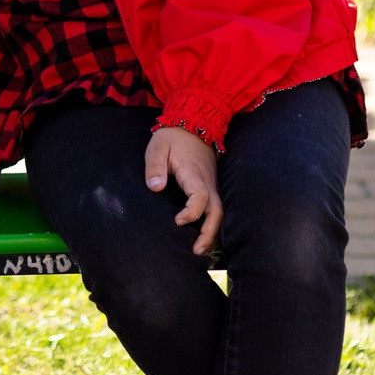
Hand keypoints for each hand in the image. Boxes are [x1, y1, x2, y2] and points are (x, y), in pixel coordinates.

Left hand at [145, 126, 222, 255]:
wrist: (194, 123)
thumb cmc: (172, 138)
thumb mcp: (157, 147)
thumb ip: (154, 167)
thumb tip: (155, 188)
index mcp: (194, 173)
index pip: (200, 197)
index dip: (191, 212)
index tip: (177, 221)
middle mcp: (208, 182)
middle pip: (217, 211)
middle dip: (209, 233)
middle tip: (196, 252)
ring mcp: (212, 185)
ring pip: (220, 213)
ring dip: (212, 233)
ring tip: (200, 251)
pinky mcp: (212, 187)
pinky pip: (217, 209)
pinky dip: (213, 225)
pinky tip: (204, 238)